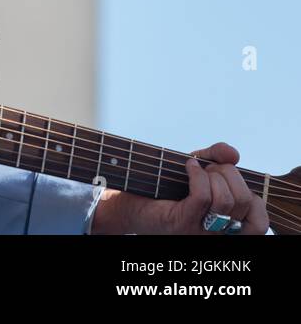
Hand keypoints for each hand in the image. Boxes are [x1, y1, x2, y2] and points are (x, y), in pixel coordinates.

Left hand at [90, 142, 268, 233]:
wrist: (127, 200)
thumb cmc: (164, 184)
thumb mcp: (198, 166)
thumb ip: (218, 156)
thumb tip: (234, 154)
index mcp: (228, 226)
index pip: (260, 223)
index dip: (249, 194)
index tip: (226, 180)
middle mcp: (218, 234)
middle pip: (244, 201)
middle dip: (227, 174)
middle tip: (207, 169)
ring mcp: (200, 230)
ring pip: (226, 199)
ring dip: (212, 175)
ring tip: (195, 170)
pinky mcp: (182, 222)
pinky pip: (203, 196)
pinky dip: (197, 174)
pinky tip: (187, 166)